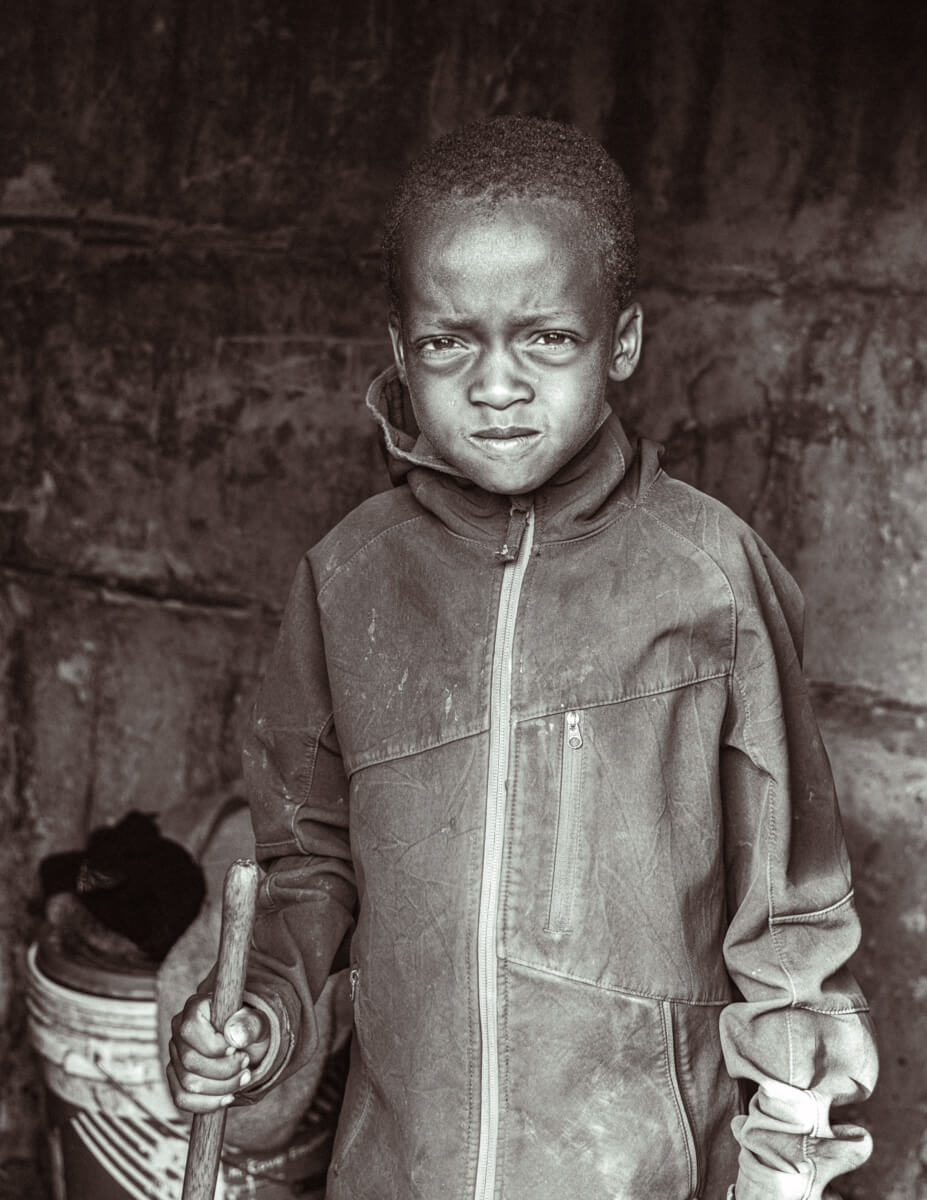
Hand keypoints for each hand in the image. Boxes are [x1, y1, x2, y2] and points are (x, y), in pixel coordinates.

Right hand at [167, 993, 270, 1113]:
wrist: (246, 1042)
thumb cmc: (250, 1027)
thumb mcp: (257, 1021)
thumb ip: (250, 1024)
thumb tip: (234, 1037)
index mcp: (195, 1007)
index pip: (191, 1031)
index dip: (216, 1046)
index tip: (237, 1049)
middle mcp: (179, 1029)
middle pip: (190, 1062)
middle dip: (224, 1070)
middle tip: (246, 1065)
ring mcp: (175, 1054)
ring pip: (188, 1083)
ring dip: (220, 1088)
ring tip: (242, 1078)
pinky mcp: (176, 1075)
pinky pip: (182, 1099)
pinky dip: (207, 1104)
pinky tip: (227, 1097)